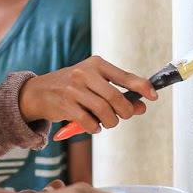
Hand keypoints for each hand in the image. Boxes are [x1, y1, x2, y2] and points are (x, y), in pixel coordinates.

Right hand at [18, 57, 156, 133]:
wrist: (39, 91)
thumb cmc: (72, 87)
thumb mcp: (95, 84)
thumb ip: (119, 93)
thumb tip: (141, 106)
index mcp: (96, 64)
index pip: (125, 76)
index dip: (142, 86)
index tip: (153, 95)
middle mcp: (85, 73)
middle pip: (116, 97)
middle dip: (125, 111)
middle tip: (124, 116)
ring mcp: (74, 89)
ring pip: (104, 111)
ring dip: (111, 122)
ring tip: (107, 122)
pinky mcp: (65, 105)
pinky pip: (89, 122)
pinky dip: (96, 128)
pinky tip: (93, 126)